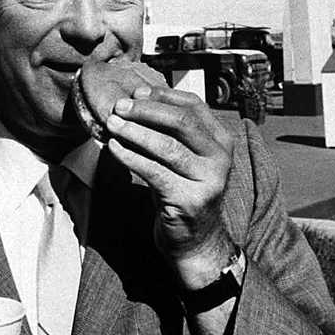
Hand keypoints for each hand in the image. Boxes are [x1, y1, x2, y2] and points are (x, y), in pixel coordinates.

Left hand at [106, 85, 235, 287]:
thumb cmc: (184, 192)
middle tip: (119, 107)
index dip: (163, 96)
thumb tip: (135, 101)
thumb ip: (171, 132)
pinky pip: (154, 172)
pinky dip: (131, 157)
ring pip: (168, 146)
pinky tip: (114, 148)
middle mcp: (220, 158)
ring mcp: (208, 180)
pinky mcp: (189, 200)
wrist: (196, 241)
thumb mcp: (185, 158)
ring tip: (112, 125)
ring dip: (135, 132)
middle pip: (182, 122)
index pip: (194, 106)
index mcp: (222, 140)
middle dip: (147, 111)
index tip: (136, 93)